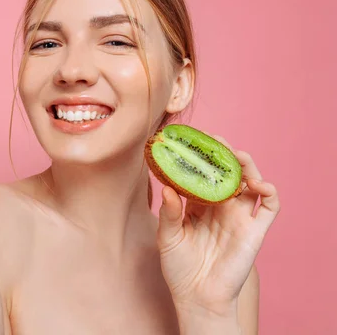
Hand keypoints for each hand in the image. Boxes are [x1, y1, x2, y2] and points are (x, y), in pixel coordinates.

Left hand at [156, 134, 279, 315]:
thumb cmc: (179, 267)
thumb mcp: (167, 237)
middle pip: (228, 174)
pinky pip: (269, 207)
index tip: (192, 142)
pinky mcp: (255, 231)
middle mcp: (221, 207)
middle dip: (224, 156)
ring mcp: (240, 217)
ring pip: (250, 183)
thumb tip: (167, 188)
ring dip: (247, 166)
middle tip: (216, 141)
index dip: (199, 159)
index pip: (202, 175)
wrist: (198, 297)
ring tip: (237, 156)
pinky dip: (268, 191)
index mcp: (198, 205)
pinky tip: (257, 184)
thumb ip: (169, 213)